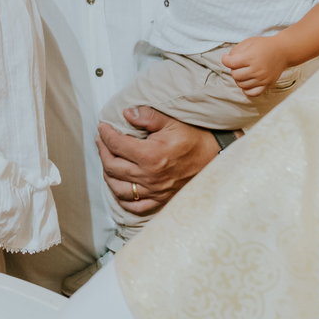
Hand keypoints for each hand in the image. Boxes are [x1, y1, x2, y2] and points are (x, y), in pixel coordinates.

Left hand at [96, 106, 218, 214]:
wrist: (218, 161)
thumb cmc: (196, 140)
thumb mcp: (173, 122)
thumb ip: (148, 117)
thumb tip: (126, 113)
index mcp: (151, 155)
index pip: (116, 145)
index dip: (105, 134)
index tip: (102, 127)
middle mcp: (149, 176)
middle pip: (112, 166)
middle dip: (102, 150)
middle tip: (101, 140)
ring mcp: (153, 191)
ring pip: (117, 187)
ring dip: (107, 173)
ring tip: (107, 160)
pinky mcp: (159, 201)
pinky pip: (133, 205)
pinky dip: (120, 197)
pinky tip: (118, 185)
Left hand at [222, 36, 288, 96]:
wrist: (284, 51)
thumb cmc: (265, 45)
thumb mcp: (248, 42)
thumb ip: (236, 50)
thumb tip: (227, 60)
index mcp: (251, 57)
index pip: (230, 63)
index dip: (225, 59)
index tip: (227, 58)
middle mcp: (257, 70)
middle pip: (235, 75)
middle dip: (233, 69)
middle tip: (238, 64)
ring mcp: (262, 79)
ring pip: (241, 85)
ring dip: (239, 79)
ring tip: (243, 72)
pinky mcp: (267, 84)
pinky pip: (253, 93)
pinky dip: (246, 89)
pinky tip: (247, 82)